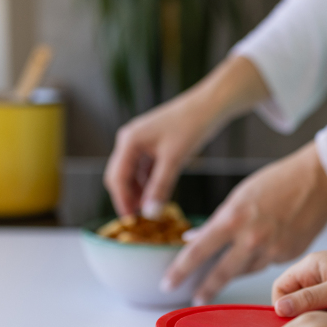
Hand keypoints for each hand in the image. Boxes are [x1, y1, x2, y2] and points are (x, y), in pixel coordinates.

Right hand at [104, 57, 268, 216]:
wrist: (209, 105)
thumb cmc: (191, 126)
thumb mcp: (175, 160)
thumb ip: (160, 187)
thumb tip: (149, 213)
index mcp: (129, 141)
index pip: (117, 178)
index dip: (122, 201)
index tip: (131, 221)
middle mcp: (129, 140)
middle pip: (119, 176)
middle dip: (128, 197)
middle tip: (139, 219)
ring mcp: (139, 141)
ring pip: (132, 173)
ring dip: (138, 191)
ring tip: (150, 210)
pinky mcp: (151, 143)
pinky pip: (143, 168)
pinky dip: (148, 182)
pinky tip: (157, 194)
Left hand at [162, 143, 326, 301]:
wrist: (319, 180)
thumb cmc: (279, 180)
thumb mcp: (240, 195)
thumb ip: (217, 220)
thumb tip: (194, 237)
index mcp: (233, 219)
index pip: (197, 251)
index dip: (180, 270)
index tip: (168, 282)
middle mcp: (251, 238)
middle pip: (221, 273)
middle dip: (205, 288)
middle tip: (193, 298)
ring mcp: (272, 250)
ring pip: (245, 270)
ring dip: (233, 272)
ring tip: (224, 273)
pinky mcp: (288, 255)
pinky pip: (265, 264)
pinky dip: (258, 259)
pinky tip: (260, 248)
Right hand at [272, 249, 326, 326]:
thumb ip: (309, 300)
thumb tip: (279, 309)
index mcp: (311, 265)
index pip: (281, 288)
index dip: (283, 308)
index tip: (295, 326)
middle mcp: (317, 271)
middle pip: (294, 297)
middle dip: (302, 315)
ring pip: (311, 305)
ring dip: (319, 317)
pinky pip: (325, 307)